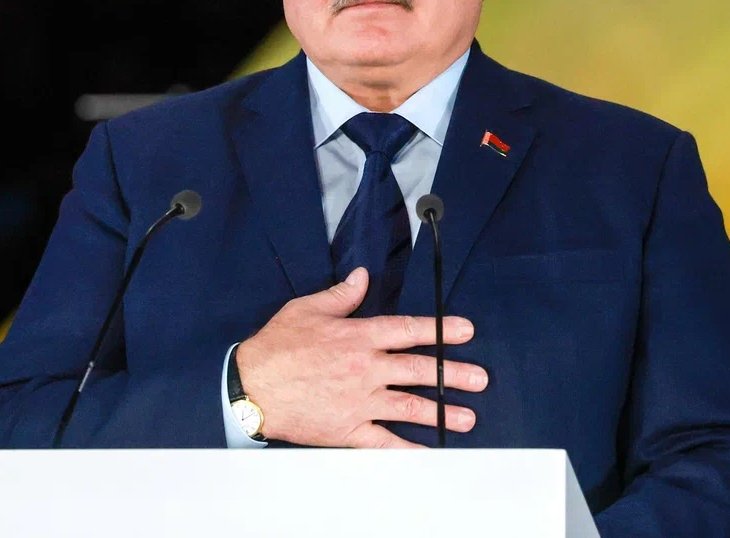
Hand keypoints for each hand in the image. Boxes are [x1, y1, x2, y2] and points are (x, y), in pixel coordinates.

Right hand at [235, 267, 487, 447]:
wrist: (250, 388)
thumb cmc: (275, 346)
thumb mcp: (306, 308)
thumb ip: (340, 295)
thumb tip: (362, 277)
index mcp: (357, 336)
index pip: (408, 330)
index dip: (440, 330)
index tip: (466, 331)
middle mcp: (365, 369)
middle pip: (419, 370)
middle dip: (453, 374)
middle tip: (480, 378)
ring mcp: (359, 401)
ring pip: (410, 406)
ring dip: (441, 412)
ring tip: (467, 417)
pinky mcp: (348, 428)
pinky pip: (385, 442)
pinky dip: (409, 449)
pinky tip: (431, 453)